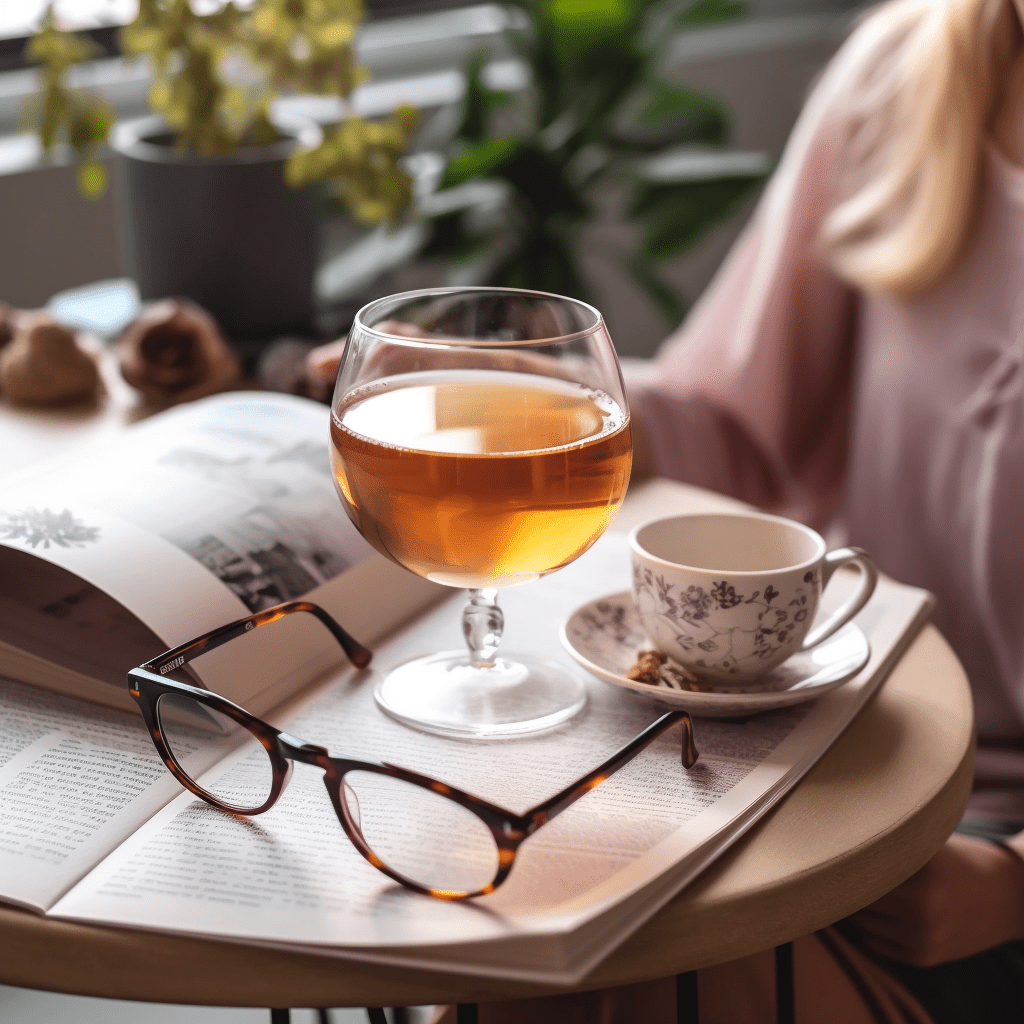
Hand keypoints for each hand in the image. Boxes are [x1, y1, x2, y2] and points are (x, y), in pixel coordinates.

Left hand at [847, 833, 1023, 966]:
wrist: (1010, 898)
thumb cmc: (961, 860)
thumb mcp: (931, 843)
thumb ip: (893, 842)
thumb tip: (840, 832)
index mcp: (922, 868)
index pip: (860, 865)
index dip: (842, 858)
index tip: (831, 851)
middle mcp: (921, 904)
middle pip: (856, 893)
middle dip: (846, 883)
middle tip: (838, 871)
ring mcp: (922, 934)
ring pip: (861, 919)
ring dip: (856, 906)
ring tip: (861, 890)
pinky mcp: (922, 957)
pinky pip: (874, 942)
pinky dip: (870, 928)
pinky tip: (879, 913)